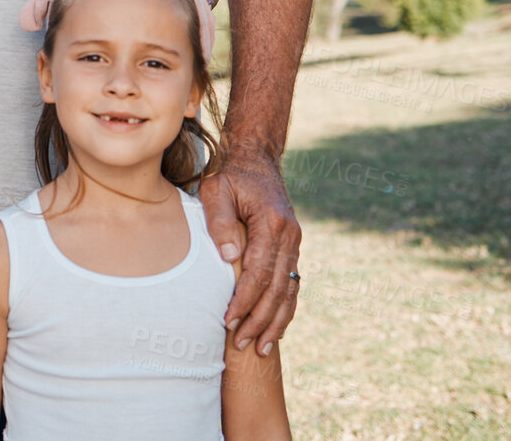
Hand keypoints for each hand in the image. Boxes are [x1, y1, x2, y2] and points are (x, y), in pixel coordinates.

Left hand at [201, 150, 299, 355]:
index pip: (260, 271)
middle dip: (259, 319)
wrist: (257, 160)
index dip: (244, 299)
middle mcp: (290, 236)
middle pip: (277, 288)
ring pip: (289, 291)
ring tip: (259, 348)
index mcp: (273, 223)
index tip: (228, 319)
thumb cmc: (231, 175)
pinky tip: (274, 329)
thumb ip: (220, 221)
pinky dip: (285, 309)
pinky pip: (292, 285)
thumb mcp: (216, 190)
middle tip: (239, 343)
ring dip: (275, 322)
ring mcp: (294, 243)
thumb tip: (229, 257)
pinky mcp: (292, 248)